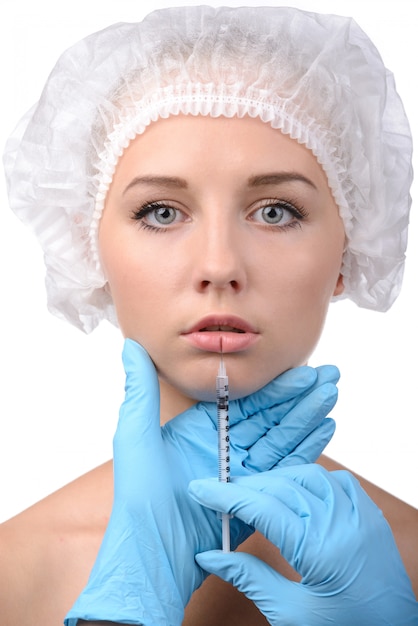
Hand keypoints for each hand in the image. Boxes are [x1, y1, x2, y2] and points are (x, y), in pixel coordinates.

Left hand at [65, 339, 338, 625]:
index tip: (300, 366)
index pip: (243, 399)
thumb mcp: (135, 436)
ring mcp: (241, 472)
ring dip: (307, 416)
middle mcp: (223, 447)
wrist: (155, 557)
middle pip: (269, 415)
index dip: (273, 383)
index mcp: (200, 429)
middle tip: (330, 375)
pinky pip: (284, 468)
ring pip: (281, 437)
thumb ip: (140, 389)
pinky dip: (305, 448)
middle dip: (299, 395)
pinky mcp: (255, 497)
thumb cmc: (139, 497)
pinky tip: (326, 428)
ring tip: (332, 395)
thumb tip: (130, 345)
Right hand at [190, 465, 417, 624]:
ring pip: (310, 475)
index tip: (200, 488)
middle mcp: (343, 523)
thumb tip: (209, 555)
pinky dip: (312, 479)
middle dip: (248, 486)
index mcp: (321, 550)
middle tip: (221, 494)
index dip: (227, 496)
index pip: (262, 508)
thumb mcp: (291, 615)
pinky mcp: (371, 517)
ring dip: (278, 479)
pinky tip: (297, 490)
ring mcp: (361, 516)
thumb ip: (249, 578)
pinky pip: (339, 481)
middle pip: (283, 486)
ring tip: (254, 492)